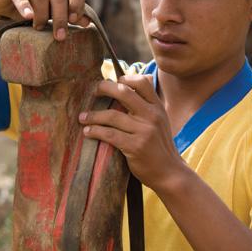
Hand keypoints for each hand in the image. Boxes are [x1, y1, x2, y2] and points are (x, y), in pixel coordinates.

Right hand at [0, 0, 90, 39]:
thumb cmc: (32, 5)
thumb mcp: (52, 10)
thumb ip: (69, 14)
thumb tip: (87, 22)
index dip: (77, 4)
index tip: (73, 21)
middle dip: (60, 17)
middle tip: (59, 36)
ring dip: (42, 15)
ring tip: (39, 28)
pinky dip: (25, 6)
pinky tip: (28, 17)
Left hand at [78, 75, 187, 191]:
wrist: (169, 172)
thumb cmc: (160, 147)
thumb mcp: (160, 122)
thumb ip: (147, 107)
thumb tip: (125, 89)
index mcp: (157, 107)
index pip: (142, 82)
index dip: (124, 78)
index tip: (110, 83)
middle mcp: (152, 116)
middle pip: (124, 92)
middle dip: (104, 88)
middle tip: (92, 92)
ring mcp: (144, 131)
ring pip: (112, 115)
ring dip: (93, 115)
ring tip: (82, 117)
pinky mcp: (135, 146)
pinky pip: (110, 134)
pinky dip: (95, 131)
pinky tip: (87, 132)